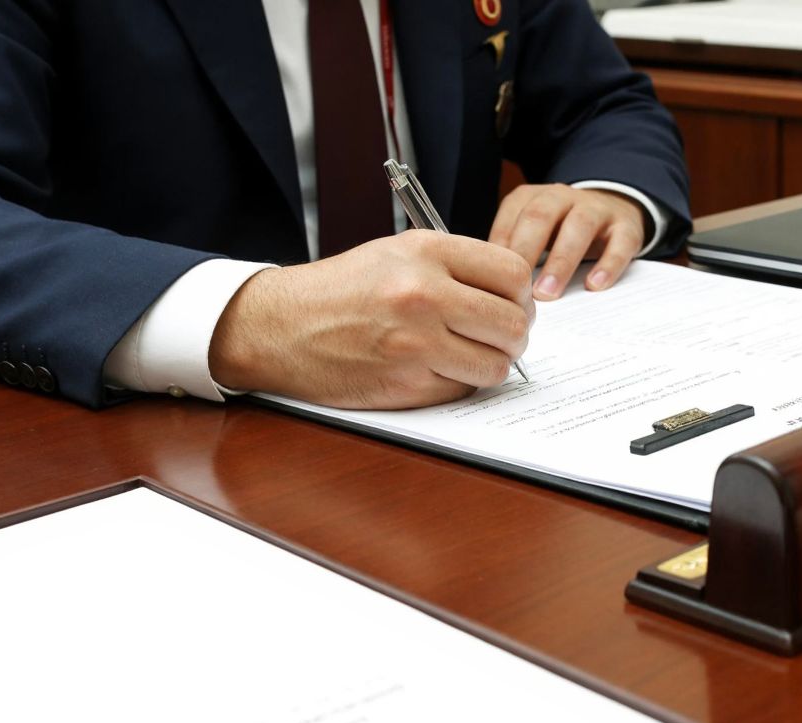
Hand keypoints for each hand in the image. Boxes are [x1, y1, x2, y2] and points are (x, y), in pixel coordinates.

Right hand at [208, 230, 533, 408]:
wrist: (279, 326)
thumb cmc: (342, 289)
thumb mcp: (397, 252)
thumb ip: (457, 266)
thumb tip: (516, 295)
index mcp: (426, 253)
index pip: (513, 273)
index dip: (521, 294)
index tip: (513, 302)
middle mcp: (423, 295)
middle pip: (512, 324)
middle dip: (515, 335)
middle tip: (501, 336)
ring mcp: (415, 344)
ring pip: (495, 365)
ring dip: (491, 364)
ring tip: (471, 354)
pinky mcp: (406, 384)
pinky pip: (462, 390)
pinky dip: (459, 384)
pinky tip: (437, 368)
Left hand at [489, 184, 645, 299]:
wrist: (615, 209)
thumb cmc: (562, 230)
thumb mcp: (535, 231)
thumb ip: (514, 248)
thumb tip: (489, 284)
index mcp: (534, 197)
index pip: (512, 213)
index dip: (501, 244)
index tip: (491, 278)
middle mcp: (564, 197)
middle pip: (541, 216)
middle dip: (526, 251)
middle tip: (516, 288)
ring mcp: (597, 209)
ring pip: (579, 227)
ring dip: (561, 261)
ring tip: (548, 293)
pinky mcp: (626, 227)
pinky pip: (620, 243)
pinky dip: (608, 265)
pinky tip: (594, 286)